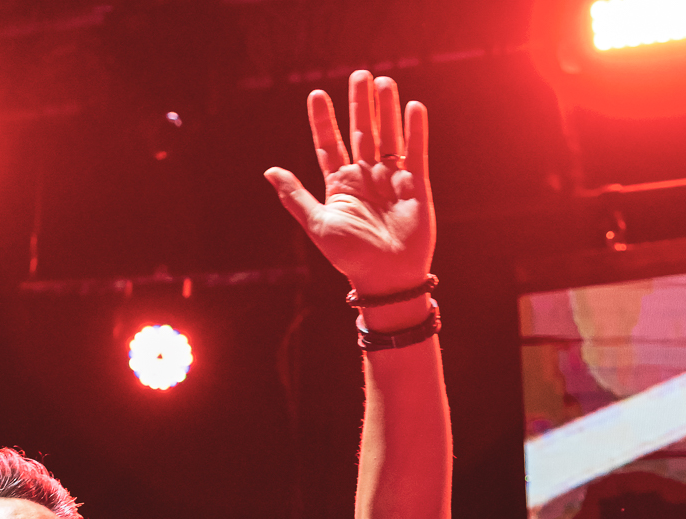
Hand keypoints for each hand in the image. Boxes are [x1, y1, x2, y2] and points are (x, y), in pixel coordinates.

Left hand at [265, 70, 433, 297]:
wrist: (387, 277)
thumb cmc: (350, 256)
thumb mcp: (318, 225)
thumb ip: (295, 197)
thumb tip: (269, 170)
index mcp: (339, 185)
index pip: (328, 145)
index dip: (322, 120)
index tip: (316, 94)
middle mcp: (364, 177)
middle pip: (361, 132)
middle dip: (359, 104)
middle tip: (359, 74)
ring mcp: (391, 178)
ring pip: (388, 135)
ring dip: (385, 109)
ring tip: (382, 81)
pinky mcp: (416, 184)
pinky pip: (416, 151)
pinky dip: (415, 130)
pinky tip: (412, 106)